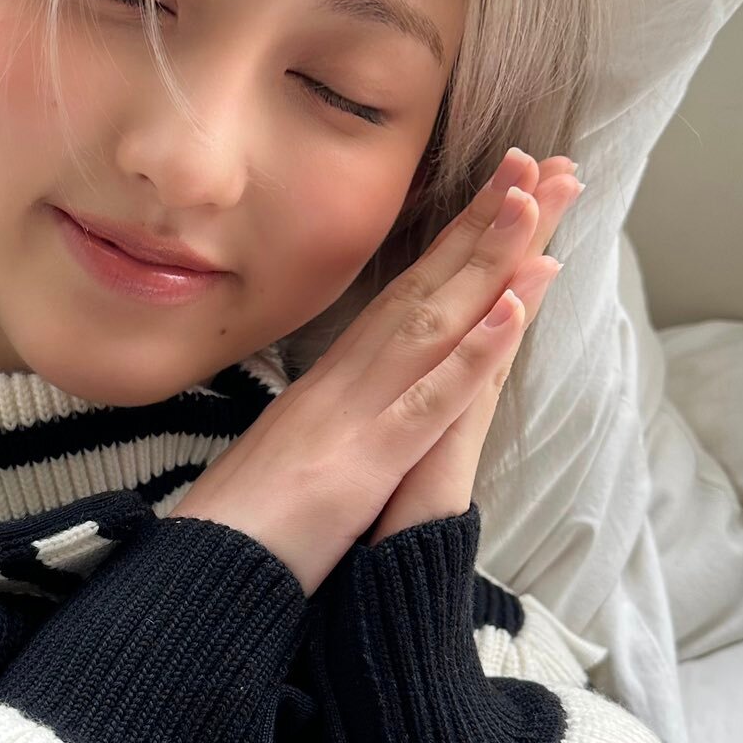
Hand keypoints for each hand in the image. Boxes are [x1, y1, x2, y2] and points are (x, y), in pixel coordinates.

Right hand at [164, 146, 585, 596]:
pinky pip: (429, 402)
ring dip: (491, 260)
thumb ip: (326, 423)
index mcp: (332, 383)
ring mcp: (355, 416)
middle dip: (489, 224)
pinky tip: (513, 307)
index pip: (406, 295)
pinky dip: (474, 352)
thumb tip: (349, 403)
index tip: (504, 191)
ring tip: (539, 201)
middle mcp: (344, 382)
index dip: (457, 240)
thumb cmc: (238, 530)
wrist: (197, 579)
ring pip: (434, 322)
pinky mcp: (364, 464)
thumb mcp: (289, 458)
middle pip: (428, 288)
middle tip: (545, 163)